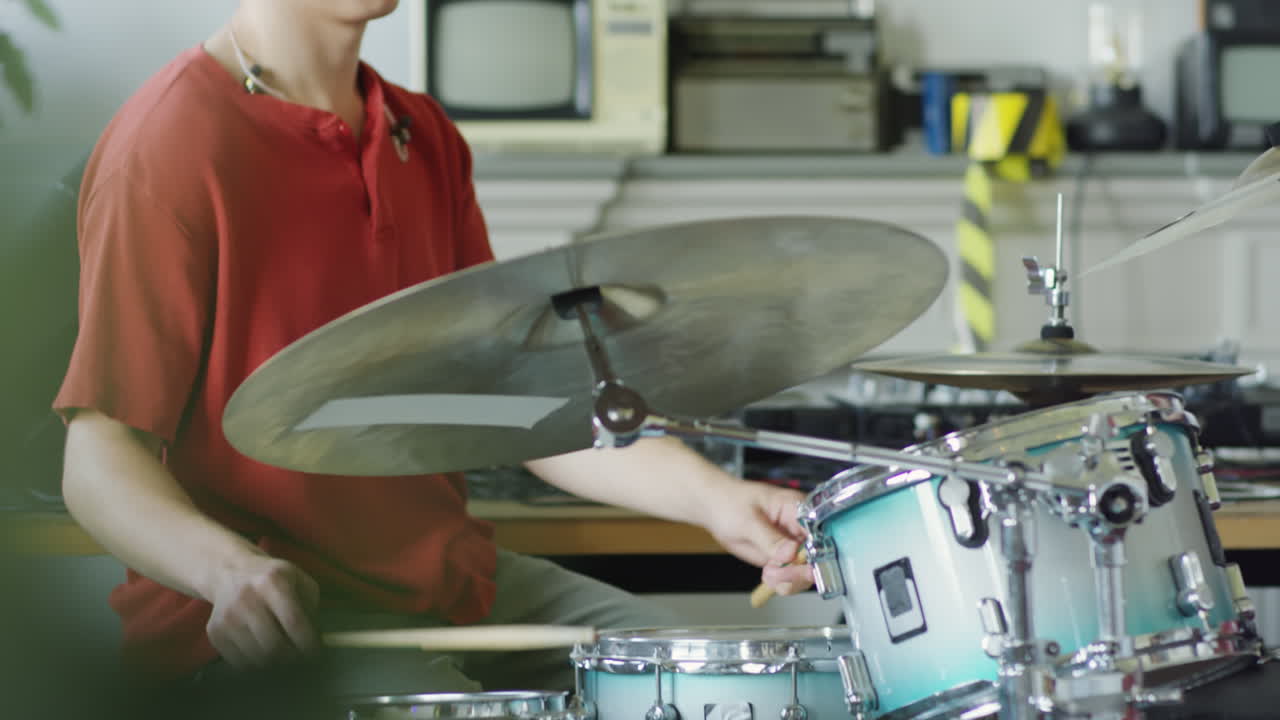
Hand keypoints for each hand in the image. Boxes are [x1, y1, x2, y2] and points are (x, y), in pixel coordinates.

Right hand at [206, 554, 319, 668]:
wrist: (230, 572)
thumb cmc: (272, 579)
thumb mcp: (298, 580)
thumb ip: (310, 606)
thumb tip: (315, 640)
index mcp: (272, 581)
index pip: (293, 621)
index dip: (308, 642)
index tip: (316, 653)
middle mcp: (247, 598)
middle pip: (274, 645)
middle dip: (293, 658)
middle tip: (300, 658)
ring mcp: (227, 617)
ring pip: (257, 658)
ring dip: (275, 664)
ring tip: (283, 655)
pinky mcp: (214, 632)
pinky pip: (239, 662)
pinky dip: (256, 665)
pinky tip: (263, 653)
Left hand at [704, 480, 814, 595]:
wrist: (715, 508)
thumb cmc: (731, 502)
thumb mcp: (748, 520)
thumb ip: (770, 538)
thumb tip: (791, 553)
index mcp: (799, 509)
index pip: (821, 534)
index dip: (818, 553)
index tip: (805, 568)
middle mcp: (800, 528)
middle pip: (818, 557)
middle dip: (799, 572)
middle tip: (777, 575)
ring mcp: (792, 545)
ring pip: (805, 572)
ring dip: (789, 581)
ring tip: (768, 576)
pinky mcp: (782, 558)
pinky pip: (791, 577)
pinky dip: (782, 584)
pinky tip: (768, 579)